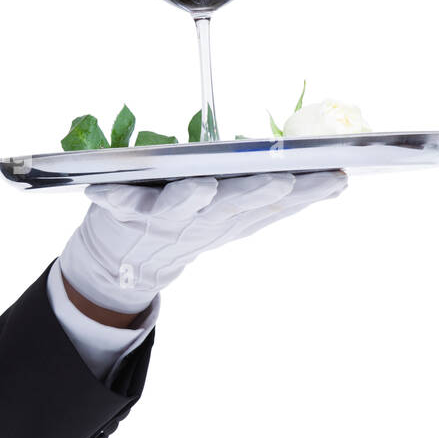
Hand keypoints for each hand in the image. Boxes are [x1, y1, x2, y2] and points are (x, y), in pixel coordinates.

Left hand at [57, 170, 348, 313]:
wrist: (126, 261)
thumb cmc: (188, 221)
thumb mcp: (237, 214)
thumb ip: (279, 198)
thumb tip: (339, 177)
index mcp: (232, 215)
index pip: (275, 204)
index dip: (307, 193)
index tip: (336, 176)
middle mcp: (203, 219)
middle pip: (233, 206)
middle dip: (257, 193)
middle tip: (282, 180)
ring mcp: (164, 218)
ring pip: (181, 206)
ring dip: (191, 198)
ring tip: (201, 186)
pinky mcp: (124, 212)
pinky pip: (118, 202)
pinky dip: (110, 196)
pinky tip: (99, 189)